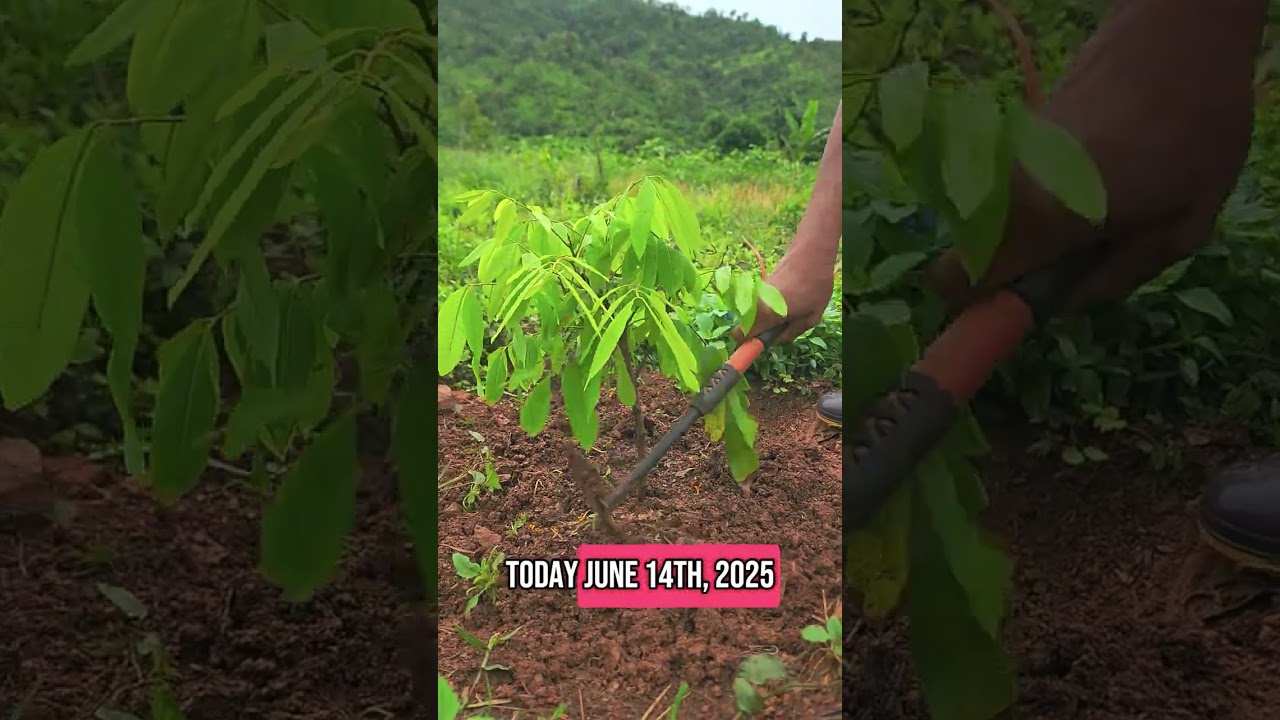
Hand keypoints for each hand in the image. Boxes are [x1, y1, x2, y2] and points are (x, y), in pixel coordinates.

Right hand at [731, 246, 833, 343]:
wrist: (810, 254)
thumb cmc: (815, 287)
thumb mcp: (811, 317)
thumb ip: (791, 333)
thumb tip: (775, 340)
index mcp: (767, 315)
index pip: (740, 335)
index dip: (747, 343)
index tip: (760, 344)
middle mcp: (756, 304)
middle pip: (744, 325)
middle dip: (759, 331)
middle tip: (780, 327)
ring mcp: (757, 294)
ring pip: (752, 314)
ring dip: (765, 318)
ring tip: (789, 310)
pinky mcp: (760, 286)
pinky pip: (759, 304)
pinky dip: (768, 307)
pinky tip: (788, 299)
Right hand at [928, 0, 1263, 310]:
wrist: (1177, 41)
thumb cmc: (1193, 135)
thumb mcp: (1180, 228)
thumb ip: (1115, 279)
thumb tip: (1065, 302)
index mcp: (1041, 221)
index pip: (958, 281)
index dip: (979, 305)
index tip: (1016, 308)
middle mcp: (1004, 189)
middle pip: (968, 253)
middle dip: (1010, 269)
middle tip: (1070, 257)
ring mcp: (1002, 159)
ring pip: (988, 221)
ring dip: (1025, 231)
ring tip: (1092, 210)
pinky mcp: (1012, 137)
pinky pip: (1006, 189)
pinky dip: (1035, 199)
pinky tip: (1090, 178)